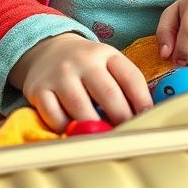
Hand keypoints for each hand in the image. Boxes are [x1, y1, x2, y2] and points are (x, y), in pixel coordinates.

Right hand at [8, 33, 152, 131]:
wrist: (46, 49)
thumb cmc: (86, 65)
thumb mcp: (108, 64)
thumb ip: (126, 85)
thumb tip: (147, 116)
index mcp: (106, 54)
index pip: (131, 78)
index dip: (144, 102)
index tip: (149, 120)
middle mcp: (83, 61)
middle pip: (109, 95)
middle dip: (122, 119)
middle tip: (128, 134)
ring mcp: (59, 75)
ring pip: (81, 110)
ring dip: (96, 129)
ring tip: (104, 138)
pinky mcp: (38, 90)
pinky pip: (55, 118)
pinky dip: (67, 129)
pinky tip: (74, 131)